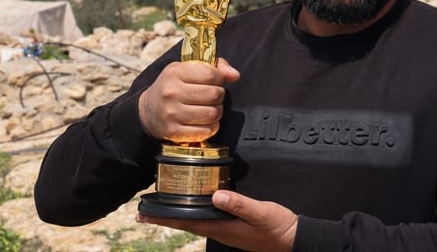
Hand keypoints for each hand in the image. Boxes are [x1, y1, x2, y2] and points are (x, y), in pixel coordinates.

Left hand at [136, 190, 297, 251]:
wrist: (293, 240)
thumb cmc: (278, 227)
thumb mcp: (261, 213)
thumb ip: (239, 205)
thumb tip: (216, 195)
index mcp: (224, 228)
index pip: (189, 223)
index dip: (166, 218)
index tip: (145, 214)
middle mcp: (221, 232)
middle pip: (187, 224)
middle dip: (165, 218)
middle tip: (142, 213)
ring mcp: (227, 232)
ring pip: (195, 223)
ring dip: (177, 217)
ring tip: (161, 210)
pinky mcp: (233, 229)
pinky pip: (207, 221)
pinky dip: (193, 215)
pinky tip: (193, 209)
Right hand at [138, 58, 239, 142]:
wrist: (147, 112)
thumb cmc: (173, 87)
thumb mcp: (186, 69)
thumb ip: (214, 67)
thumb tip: (235, 75)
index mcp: (174, 73)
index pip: (211, 74)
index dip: (220, 78)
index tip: (216, 81)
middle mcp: (171, 93)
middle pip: (215, 94)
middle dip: (219, 95)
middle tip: (213, 96)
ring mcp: (172, 114)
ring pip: (213, 114)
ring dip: (217, 112)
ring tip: (209, 108)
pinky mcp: (174, 132)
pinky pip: (206, 131)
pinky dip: (211, 127)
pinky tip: (204, 121)